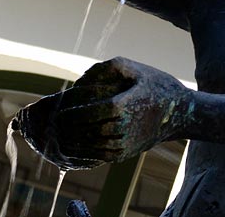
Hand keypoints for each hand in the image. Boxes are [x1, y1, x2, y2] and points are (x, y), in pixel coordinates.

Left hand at [16, 57, 190, 169]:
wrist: (181, 113)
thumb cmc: (156, 86)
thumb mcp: (134, 67)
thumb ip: (105, 68)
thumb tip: (80, 81)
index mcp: (121, 107)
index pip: (85, 114)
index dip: (67, 114)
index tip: (53, 111)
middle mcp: (120, 129)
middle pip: (81, 132)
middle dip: (60, 129)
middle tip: (43, 124)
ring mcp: (122, 145)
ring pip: (85, 148)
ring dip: (65, 143)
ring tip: (50, 135)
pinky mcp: (122, 155)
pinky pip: (94, 157)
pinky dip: (77, 153)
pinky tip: (66, 145)